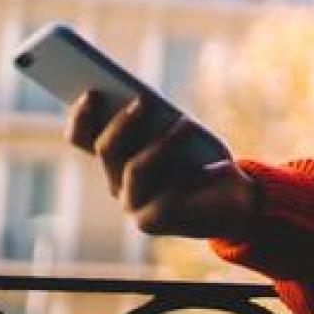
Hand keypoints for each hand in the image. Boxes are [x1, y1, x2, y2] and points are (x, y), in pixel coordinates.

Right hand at [65, 92, 259, 238]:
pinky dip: (196, 176)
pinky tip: (221, 166)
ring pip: (135, 168)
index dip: (81, 115)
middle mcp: (115, 181)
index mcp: (114, 157)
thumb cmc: (205, 157)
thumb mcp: (184, 132)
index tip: (91, 91)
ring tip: (184, 123)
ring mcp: (131, 203)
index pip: (81, 137)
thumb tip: (146, 100)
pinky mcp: (150, 222)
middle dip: (124, 121)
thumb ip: (161, 118)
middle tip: (144, 99)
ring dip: (161, 142)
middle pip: (107, 149)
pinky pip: (166, 197)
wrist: (232, 202)